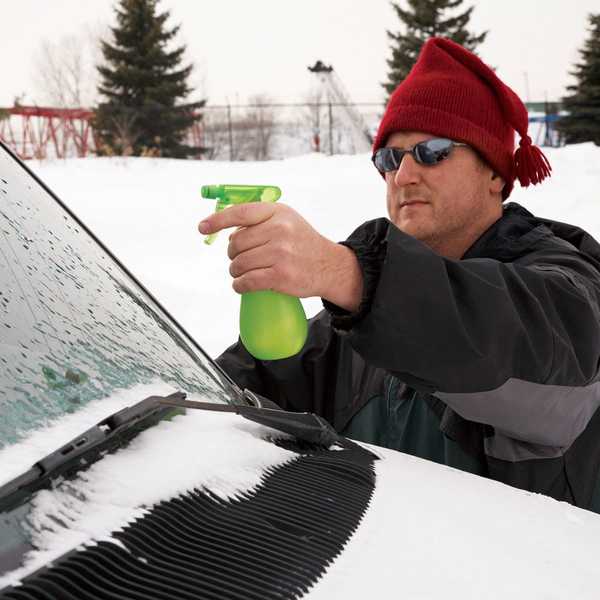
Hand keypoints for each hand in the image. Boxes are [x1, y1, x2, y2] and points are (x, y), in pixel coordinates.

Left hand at [198, 203, 362, 308]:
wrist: (330, 267)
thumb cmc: (303, 243)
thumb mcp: (287, 220)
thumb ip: (260, 220)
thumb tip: (227, 230)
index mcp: (277, 213)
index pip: (240, 213)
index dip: (217, 220)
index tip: (202, 227)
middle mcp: (279, 230)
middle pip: (235, 244)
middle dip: (233, 254)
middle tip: (241, 259)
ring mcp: (280, 253)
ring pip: (238, 264)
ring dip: (235, 272)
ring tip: (244, 273)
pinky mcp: (280, 276)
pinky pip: (247, 281)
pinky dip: (239, 285)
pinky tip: (242, 285)